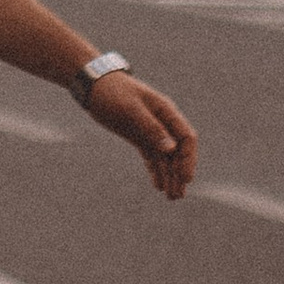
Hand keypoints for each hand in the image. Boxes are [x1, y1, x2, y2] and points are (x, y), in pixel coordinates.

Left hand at [89, 71, 196, 200]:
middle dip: (179, 173)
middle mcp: (163, 123)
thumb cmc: (113, 92)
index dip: (189, 158)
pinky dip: (156, 170)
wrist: (93, 85)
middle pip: (178, 151)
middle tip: (177, 196)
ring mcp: (151, 130)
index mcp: (166, 112)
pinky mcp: (139, 136)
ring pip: (165, 157)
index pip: (186, 138)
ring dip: (169, 176)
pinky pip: (152, 156)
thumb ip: (151, 128)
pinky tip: (158, 185)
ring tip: (171, 197)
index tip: (185, 178)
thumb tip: (170, 149)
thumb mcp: (131, 109)